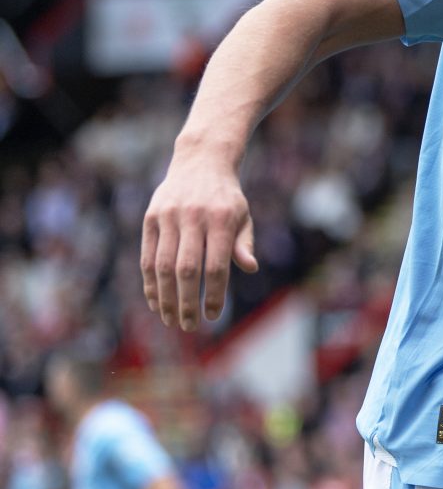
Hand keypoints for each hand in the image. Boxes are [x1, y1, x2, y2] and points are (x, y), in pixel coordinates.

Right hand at [142, 148, 257, 331]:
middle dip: (187, 301)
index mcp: (222, 220)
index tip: (212, 315)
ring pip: (162, 265)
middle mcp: (193, 218)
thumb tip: (249, 268)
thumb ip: (244, 244)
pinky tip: (156, 301)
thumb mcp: (243, 217)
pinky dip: (150, 282)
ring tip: (170, 320)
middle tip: (189, 326)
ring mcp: (169, 217)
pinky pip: (147, 256)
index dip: (214, 293)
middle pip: (187, 268)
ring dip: (166, 297)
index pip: (216, 265)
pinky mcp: (151, 218)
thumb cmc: (226, 199)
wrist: (200, 162)